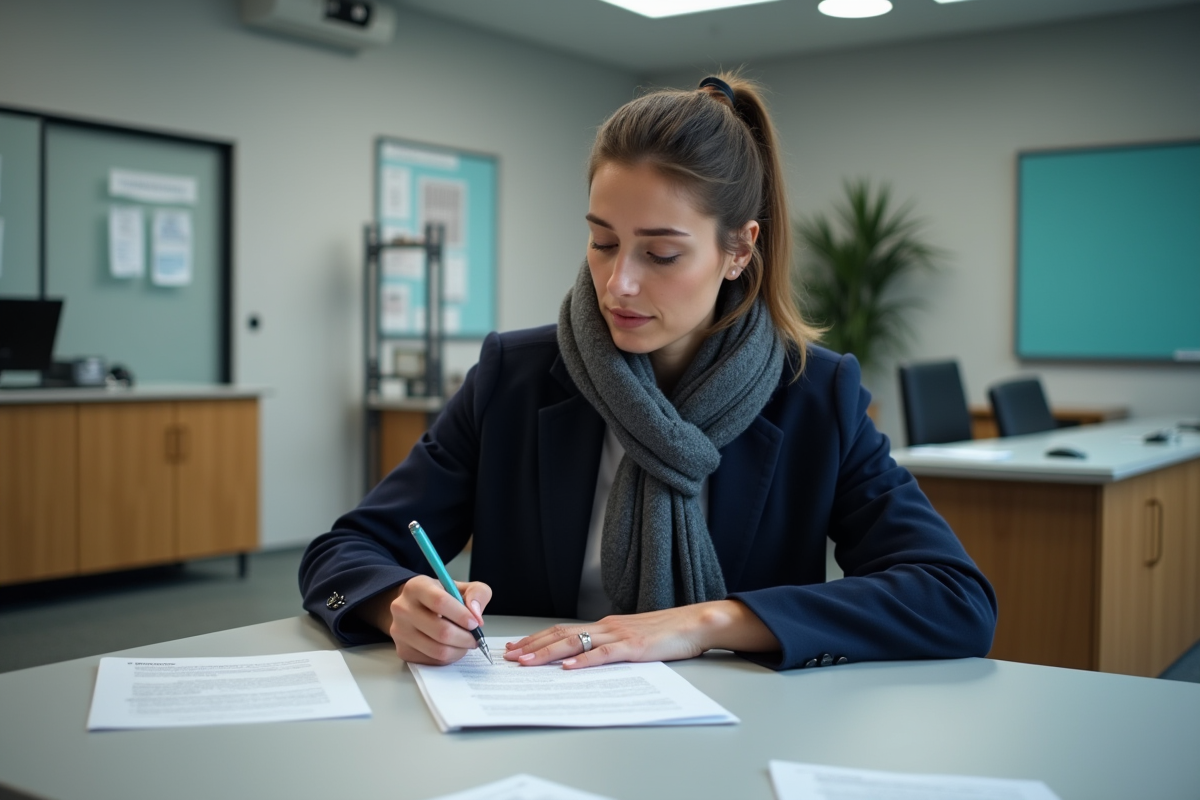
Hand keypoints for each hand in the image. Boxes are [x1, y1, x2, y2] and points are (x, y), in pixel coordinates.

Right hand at [362, 575, 492, 665]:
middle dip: (465, 638)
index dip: (462, 615)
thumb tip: (476, 615)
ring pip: (438, 650)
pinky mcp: (403, 651)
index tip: (475, 623)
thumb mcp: (461, 587)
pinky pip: (433, 661)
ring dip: (459, 650)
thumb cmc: (441, 597)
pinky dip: (449, 657)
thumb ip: (477, 593)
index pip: (440, 602)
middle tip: (475, 637)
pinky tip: (452, 647)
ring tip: (465, 643)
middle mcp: (402, 608)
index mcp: (416, 587)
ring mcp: (399, 632)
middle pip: (441, 631)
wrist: (414, 607)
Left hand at [502, 600, 777, 669]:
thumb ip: (610, 646)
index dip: (538, 638)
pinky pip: (604, 654)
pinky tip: (569, 668)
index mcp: (606, 625)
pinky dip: (585, 661)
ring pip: (576, 642)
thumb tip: (584, 660)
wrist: (695, 623)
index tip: (517, 647)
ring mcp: (620, 635)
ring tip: (527, 662)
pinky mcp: (635, 647)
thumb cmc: (667, 633)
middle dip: (533, 646)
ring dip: (548, 653)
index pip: (563, 630)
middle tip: (510, 656)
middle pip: (562, 634)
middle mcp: (607, 626)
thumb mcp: (632, 638)